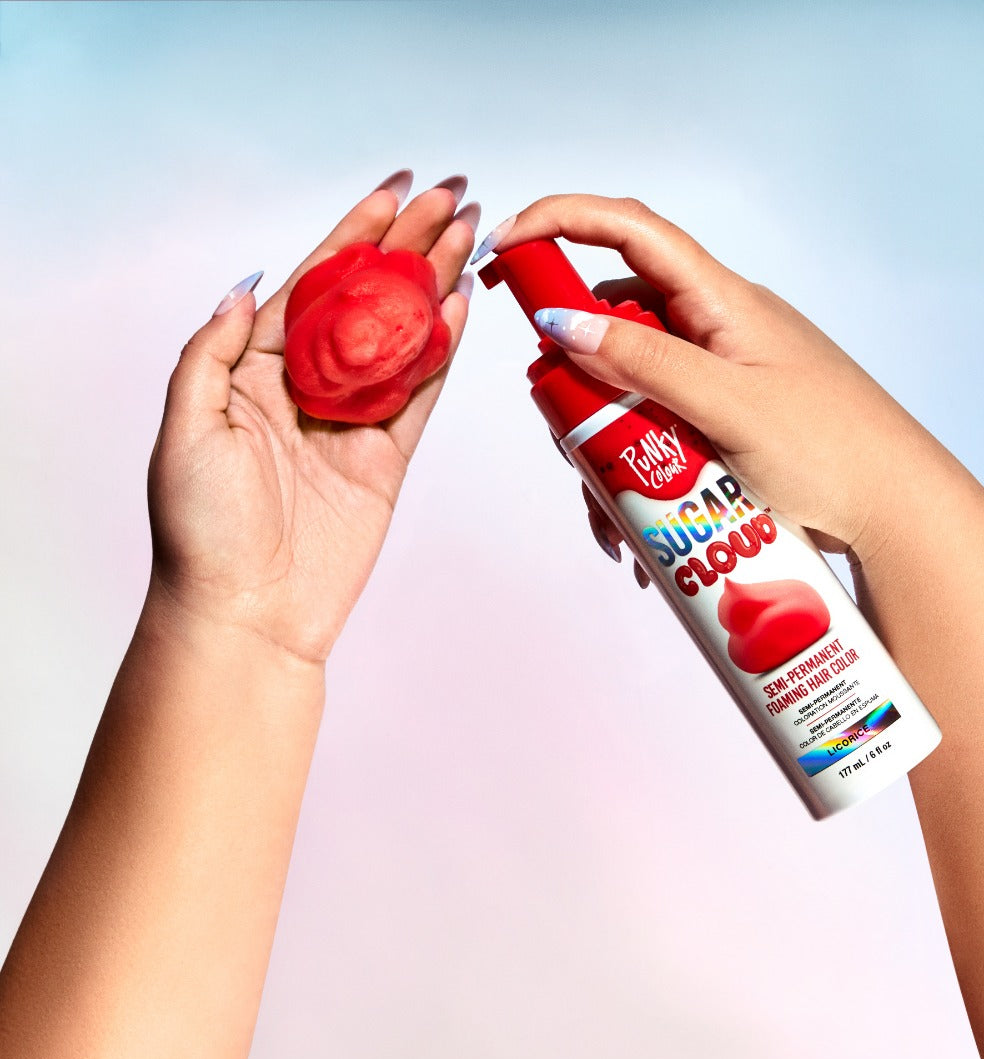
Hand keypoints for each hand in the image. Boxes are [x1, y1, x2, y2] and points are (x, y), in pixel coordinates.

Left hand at [148, 172, 477, 663]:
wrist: (248, 612)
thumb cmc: (201, 530)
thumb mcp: (186, 427)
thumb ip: (214, 350)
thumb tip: (252, 283)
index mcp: (254, 371)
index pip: (313, 285)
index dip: (354, 235)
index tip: (393, 193)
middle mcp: (307, 388)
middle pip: (368, 301)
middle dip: (410, 246)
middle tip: (452, 199)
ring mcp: (351, 423)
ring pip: (403, 340)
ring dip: (436, 287)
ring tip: (470, 237)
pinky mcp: (385, 460)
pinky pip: (421, 396)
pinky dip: (444, 354)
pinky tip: (460, 308)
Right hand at [478, 194, 951, 571]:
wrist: (896, 510)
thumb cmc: (834, 450)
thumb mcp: (728, 405)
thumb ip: (645, 362)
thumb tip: (562, 323)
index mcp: (722, 302)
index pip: (629, 232)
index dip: (560, 222)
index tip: (506, 252)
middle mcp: (715, 329)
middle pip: (615, 320)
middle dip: (575, 375)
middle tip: (567, 432)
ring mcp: (718, 377)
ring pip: (630, 384)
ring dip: (603, 438)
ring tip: (610, 510)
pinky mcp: (722, 422)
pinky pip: (656, 426)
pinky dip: (634, 464)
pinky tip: (633, 518)